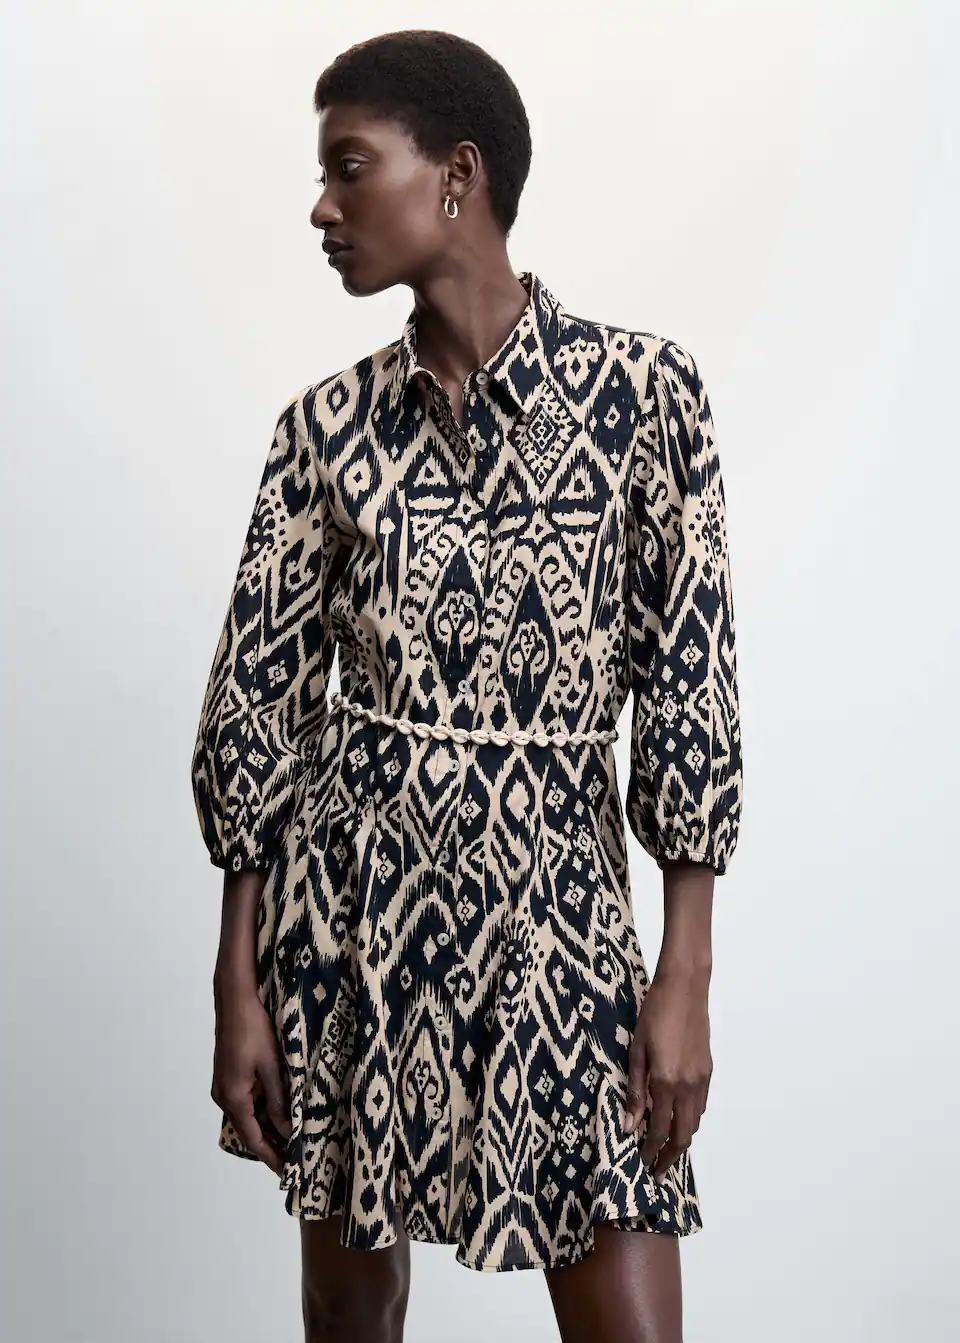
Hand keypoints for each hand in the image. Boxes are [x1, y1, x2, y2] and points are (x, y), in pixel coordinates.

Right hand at [211, 980, 291, 1175]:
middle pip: (248, 1132)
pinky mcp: (227, 1075)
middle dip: (269, 1147)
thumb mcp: (271, 1066)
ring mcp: (222, 1085)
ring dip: (265, 1130)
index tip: (287, 1173)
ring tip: (287, 1143)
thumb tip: (288, 1130)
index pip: (254, 1139)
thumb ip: (279, 1100)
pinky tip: (275, 1116)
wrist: (234, 997)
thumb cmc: (254, 1027)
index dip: (271, 1157)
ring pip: (246, 1118)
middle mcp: (223, 1096)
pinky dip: (259, 1114)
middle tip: (291, 1163)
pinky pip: (244, 1104)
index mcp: (233, 1097)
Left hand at [622, 967, 711, 1180]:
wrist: (685, 988)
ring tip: (665, 1151)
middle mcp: (688, 1086)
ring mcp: (701, 1079)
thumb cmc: (654, 1014)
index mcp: (666, 1082)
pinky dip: (689, 1120)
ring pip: (694, 1123)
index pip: (658, 1131)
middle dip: (668, 1158)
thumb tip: (629, 1125)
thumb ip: (635, 1090)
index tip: (640, 1166)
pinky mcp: (708, 1070)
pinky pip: (700, 1106)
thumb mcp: (636, 1051)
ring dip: (680, 1141)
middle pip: (682, 1136)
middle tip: (656, 1172)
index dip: (649, 1152)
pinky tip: (678, 1119)